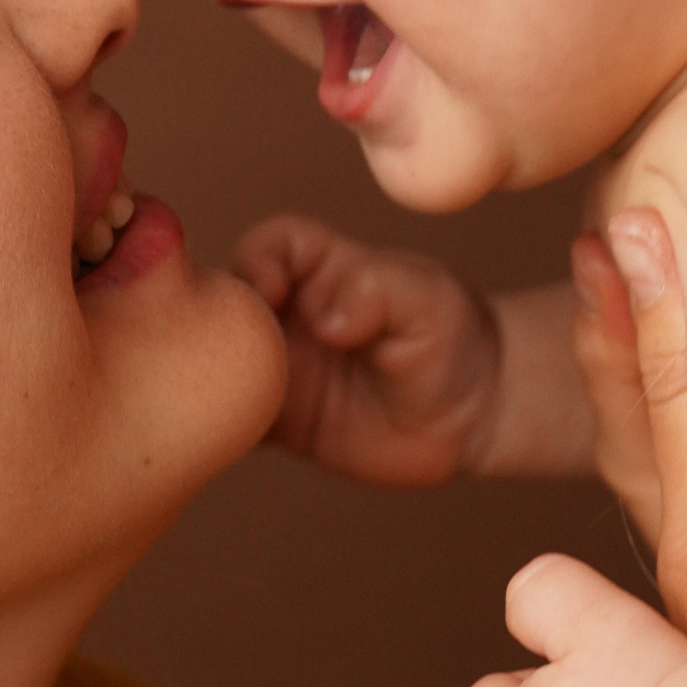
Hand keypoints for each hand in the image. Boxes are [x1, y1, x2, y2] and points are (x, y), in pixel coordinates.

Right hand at [235, 214, 501, 485]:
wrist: (474, 415)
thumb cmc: (453, 338)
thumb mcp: (425, 300)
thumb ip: (374, 292)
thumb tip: (324, 320)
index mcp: (321, 269)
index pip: (268, 247)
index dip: (257, 263)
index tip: (272, 292)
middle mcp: (289, 314)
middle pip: (225, 304)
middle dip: (217, 324)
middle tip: (239, 358)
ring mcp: (281, 369)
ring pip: (221, 364)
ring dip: (212, 379)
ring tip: (227, 402)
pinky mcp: (281, 424)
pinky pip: (234, 422)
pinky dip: (220, 427)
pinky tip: (223, 438)